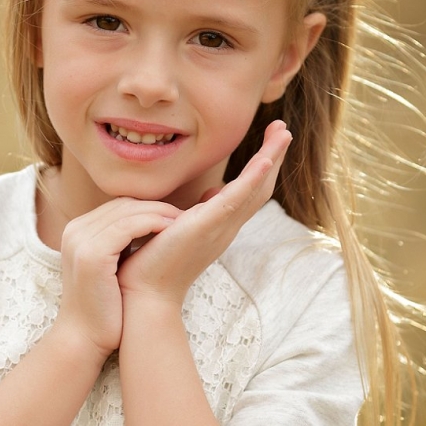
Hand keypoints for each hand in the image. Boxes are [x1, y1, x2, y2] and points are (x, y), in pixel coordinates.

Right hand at [56, 196, 178, 358]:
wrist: (85, 338)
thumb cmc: (104, 308)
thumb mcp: (109, 267)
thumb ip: (120, 244)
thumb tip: (149, 227)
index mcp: (78, 231)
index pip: (118, 206)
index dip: (149, 206)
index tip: (175, 213)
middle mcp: (75, 231)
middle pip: (122, 204)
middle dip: (156, 206)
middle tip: (186, 213)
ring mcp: (81, 242)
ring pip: (127, 212)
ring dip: (159, 213)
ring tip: (184, 219)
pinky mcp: (92, 256)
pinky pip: (127, 227)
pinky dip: (152, 224)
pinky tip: (172, 229)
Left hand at [117, 121, 291, 305]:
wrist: (143, 296)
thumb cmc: (152, 266)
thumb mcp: (176, 231)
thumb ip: (194, 214)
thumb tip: (206, 197)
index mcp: (218, 227)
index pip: (247, 192)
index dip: (260, 167)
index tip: (268, 141)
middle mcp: (226, 228)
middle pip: (260, 188)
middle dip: (273, 157)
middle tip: (282, 129)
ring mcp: (220, 227)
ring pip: (255, 189)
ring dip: (271, 159)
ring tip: (282, 132)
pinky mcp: (208, 227)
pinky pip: (238, 199)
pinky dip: (253, 178)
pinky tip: (266, 158)